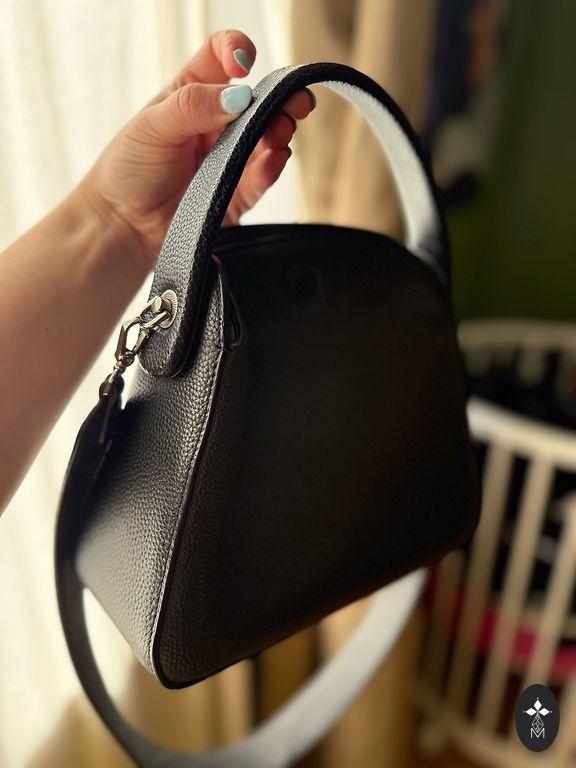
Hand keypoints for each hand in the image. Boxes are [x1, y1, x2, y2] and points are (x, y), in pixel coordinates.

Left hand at [78, 29, 315, 272]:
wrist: (123, 226)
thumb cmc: (128, 170)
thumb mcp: (153, 126)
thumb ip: (194, 106)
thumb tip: (238, 97)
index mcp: (193, 94)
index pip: (221, 57)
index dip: (236, 50)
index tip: (243, 63)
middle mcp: (217, 124)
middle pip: (259, 100)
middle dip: (282, 95)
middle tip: (295, 100)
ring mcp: (229, 159)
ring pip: (268, 139)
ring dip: (280, 131)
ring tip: (280, 131)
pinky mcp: (236, 195)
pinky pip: (261, 178)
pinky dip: (271, 167)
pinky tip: (274, 157)